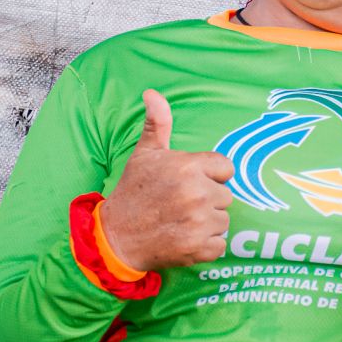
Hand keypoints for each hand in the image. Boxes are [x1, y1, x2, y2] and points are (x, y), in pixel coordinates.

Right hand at [98, 90, 234, 269]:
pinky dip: (205, 246)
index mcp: (188, 167)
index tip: (190, 183)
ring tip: (180, 221)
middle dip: (207, 200)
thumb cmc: (133, 192)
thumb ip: (157, 123)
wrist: (116, 237)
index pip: (226, 168)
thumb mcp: (145, 154)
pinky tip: (183, 239)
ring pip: (223, 220)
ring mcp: (199, 221)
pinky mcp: (199, 248)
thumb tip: (152, 93)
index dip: (210, 176)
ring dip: (206, 223)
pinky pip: (219, 244)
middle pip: (225, 196)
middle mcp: (197, 192)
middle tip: (180, 205)